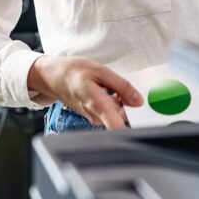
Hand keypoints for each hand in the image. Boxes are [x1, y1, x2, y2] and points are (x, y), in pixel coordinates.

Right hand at [27, 55, 142, 129]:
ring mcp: (93, 118)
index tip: (142, 117)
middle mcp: (95, 115)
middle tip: (120, 86)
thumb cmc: (74, 71)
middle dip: (127, 103)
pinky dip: (112, 101)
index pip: (117, 127)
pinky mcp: (93, 116)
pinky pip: (109, 112)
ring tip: (108, 86)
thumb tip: (138, 101)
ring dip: (119, 101)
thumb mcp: (101, 71)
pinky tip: (105, 90)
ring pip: (116, 113)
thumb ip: (122, 87)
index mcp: (97, 104)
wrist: (55, 77)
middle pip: (121, 117)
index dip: (133, 124)